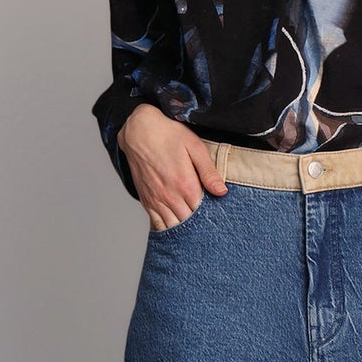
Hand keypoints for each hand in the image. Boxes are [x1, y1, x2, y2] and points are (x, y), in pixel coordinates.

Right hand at [117, 104, 227, 227]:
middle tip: (211, 225)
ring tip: (196, 231)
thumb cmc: (168, 135)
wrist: (138, 130)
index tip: (220, 217)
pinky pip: (157, 224)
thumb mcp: (195, 147)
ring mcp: (156, 201)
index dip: (213, 218)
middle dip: (201, 226)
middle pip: (190, 224)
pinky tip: (176, 229)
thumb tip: (222, 192)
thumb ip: (208, 172)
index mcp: (186, 185)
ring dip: (185, 230)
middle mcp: (170, 197)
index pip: (204, 214)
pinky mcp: (146, 201)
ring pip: (173, 227)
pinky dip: (167, 230)